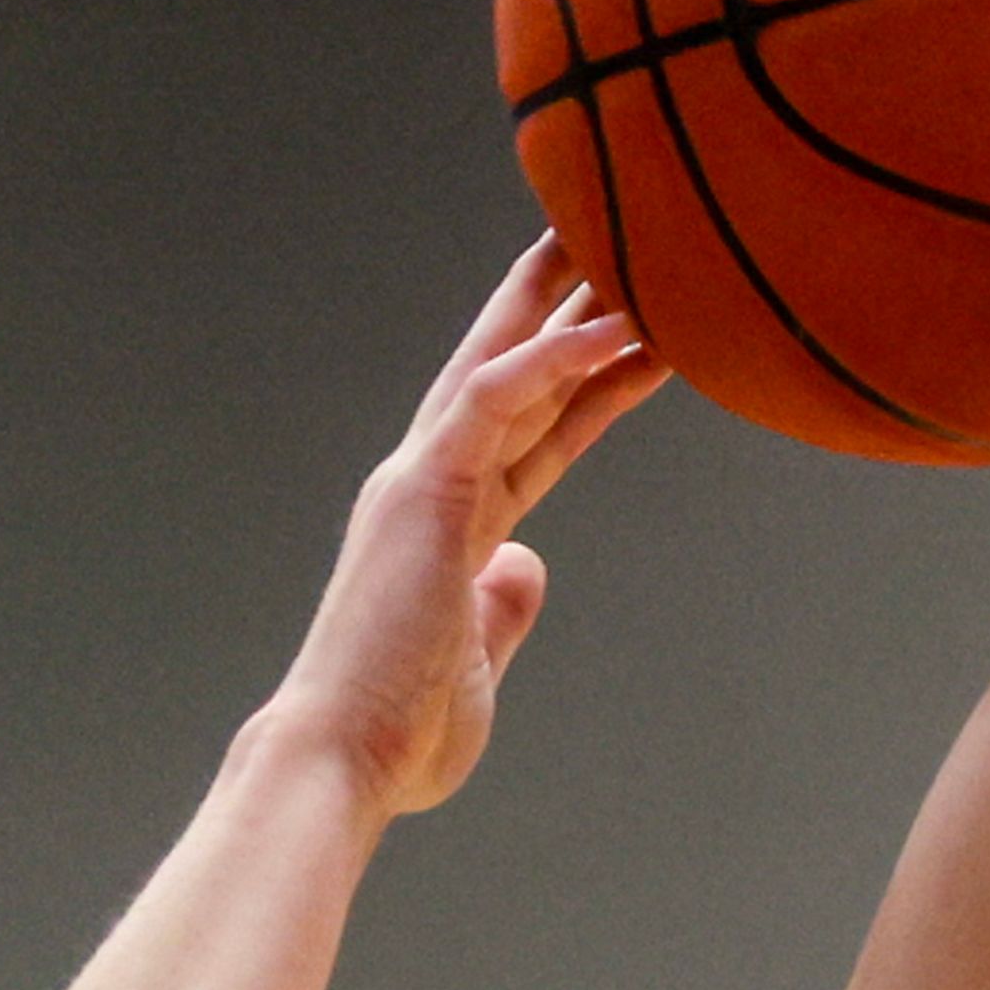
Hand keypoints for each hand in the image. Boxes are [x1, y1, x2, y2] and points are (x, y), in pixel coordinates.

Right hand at [257, 247, 663, 816]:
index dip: (590, 382)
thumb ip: (500, 610)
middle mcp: (429, 486)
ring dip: (567, 297)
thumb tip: (525, 568)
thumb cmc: (398, 735)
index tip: (648, 338)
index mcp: (446, 526)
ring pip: (506, 362)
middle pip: (511, 369)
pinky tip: (615, 323)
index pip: (534, 433)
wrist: (341, 760)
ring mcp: (422, 481)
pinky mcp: (424, 489)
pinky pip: (496, 398)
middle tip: (614, 229)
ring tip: (629, 234)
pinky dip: (554, 357)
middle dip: (561, 301)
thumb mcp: (474, 661)